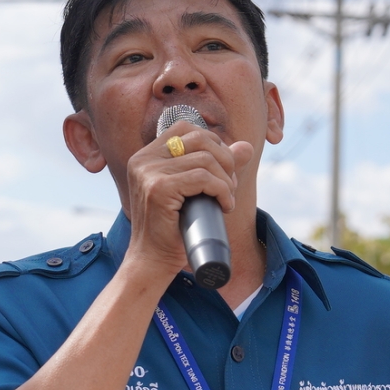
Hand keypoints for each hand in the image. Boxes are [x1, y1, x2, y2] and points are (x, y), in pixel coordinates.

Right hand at [119, 119, 253, 286]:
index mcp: (145, 156)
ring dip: (226, 180)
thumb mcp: (195, 191)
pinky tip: (224, 205)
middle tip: (230, 186)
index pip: (186, 128)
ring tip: (227, 199)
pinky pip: (203, 178)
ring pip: (205, 159)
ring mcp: (148, 173)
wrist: (152, 260)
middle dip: (225, 160)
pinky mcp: (158, 188)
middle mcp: (142, 159)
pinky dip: (222, 190)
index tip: (222, 171)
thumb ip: (217, 166)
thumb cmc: (173, 229)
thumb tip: (246, 146)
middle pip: (199, 138)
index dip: (213, 144)